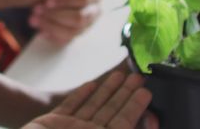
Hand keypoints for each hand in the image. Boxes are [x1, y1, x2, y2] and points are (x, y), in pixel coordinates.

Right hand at [23, 71, 154, 128]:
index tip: (146, 92)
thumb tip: (137, 126)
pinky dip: (81, 95)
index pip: (123, 124)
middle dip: (125, 94)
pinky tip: (90, 84)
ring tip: (120, 74)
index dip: (135, 108)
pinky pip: (71, 107)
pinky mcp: (53, 123)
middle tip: (139, 77)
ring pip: (93, 107)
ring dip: (107, 90)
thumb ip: (116, 128)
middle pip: (111, 113)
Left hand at [30, 0, 103, 44]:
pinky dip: (53, 36)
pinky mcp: (79, 33)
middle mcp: (95, 8)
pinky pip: (68, 40)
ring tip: (33, 20)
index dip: (65, 1)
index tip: (47, 1)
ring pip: (73, 31)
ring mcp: (88, 23)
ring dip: (51, 26)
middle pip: (79, 18)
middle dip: (56, 15)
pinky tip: (40, 32)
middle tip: (36, 11)